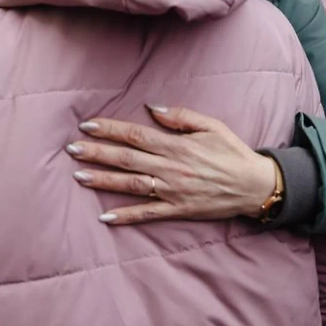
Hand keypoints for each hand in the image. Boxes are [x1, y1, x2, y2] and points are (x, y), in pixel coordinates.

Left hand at [66, 105, 278, 225]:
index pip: (136, 135)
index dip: (110, 129)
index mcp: (177, 145)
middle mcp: (171, 168)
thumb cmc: (232, 152)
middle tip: (72, 149)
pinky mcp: (178, 210)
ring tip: (79, 176)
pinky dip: (126, 216)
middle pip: (127, 158)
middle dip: (97, 153)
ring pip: (131, 184)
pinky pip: (147, 214)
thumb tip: (151, 108)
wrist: (254, 185)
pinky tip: (105, 218)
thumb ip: (181, 116)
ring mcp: (173, 191)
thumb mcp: (211, 125)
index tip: (88, 125)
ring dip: (104, 180)